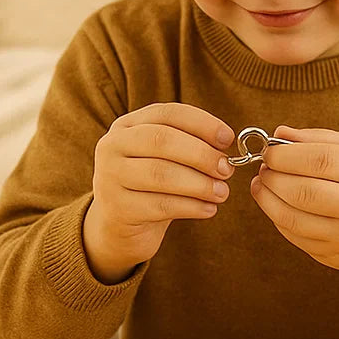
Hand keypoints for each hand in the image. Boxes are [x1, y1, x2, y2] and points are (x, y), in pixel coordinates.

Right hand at [83, 103, 234, 282]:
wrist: (120, 225)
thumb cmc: (152, 185)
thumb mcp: (165, 159)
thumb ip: (190, 146)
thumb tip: (225, 149)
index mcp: (127, 125)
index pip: (167, 113)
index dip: (201, 123)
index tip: (228, 138)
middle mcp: (112, 146)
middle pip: (162, 140)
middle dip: (202, 154)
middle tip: (227, 169)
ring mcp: (110, 177)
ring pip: (162, 174)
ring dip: (200, 184)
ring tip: (222, 192)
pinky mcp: (118, 209)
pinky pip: (161, 205)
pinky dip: (191, 207)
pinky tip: (209, 209)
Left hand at [250, 126, 338, 275]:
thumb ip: (320, 139)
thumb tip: (279, 134)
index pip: (321, 160)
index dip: (286, 155)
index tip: (270, 151)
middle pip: (303, 192)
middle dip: (273, 177)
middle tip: (264, 167)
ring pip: (292, 219)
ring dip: (267, 199)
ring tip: (263, 184)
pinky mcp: (335, 257)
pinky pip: (295, 237)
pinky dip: (278, 218)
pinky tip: (276, 204)